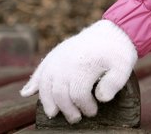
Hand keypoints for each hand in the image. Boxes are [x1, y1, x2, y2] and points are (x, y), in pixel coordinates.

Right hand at [20, 20, 137, 123]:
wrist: (111, 32)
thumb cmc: (118, 52)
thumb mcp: (123, 66)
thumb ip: (114, 83)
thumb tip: (101, 98)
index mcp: (83, 65)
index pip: (78, 94)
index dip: (85, 107)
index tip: (93, 112)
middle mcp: (66, 62)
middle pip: (59, 93)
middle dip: (66, 109)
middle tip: (76, 118)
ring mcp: (57, 58)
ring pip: (45, 84)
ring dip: (47, 101)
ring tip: (53, 113)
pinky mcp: (54, 56)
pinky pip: (39, 71)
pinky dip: (33, 83)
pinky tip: (27, 93)